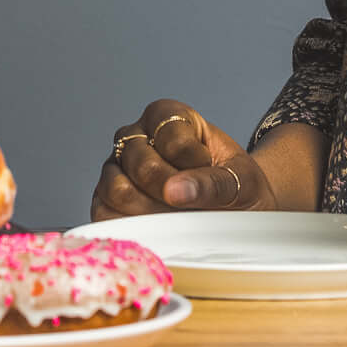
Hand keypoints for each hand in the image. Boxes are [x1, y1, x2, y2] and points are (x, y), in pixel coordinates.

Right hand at [91, 99, 272, 218]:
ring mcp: (118, 167)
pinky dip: (130, 228)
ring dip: (150, 212)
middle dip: (171, 192)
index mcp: (168, 115)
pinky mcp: (108, 199)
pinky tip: (157, 231)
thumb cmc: (239, 187)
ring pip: (117, 189)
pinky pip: (104, 214)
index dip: (194, 162)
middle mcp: (137, 135)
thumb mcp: (242, 180)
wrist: (236, 211)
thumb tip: (176, 191)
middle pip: (140, 163)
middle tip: (194, 206)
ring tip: (178, 220)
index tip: (212, 171)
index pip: (171, 137)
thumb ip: (213, 183)